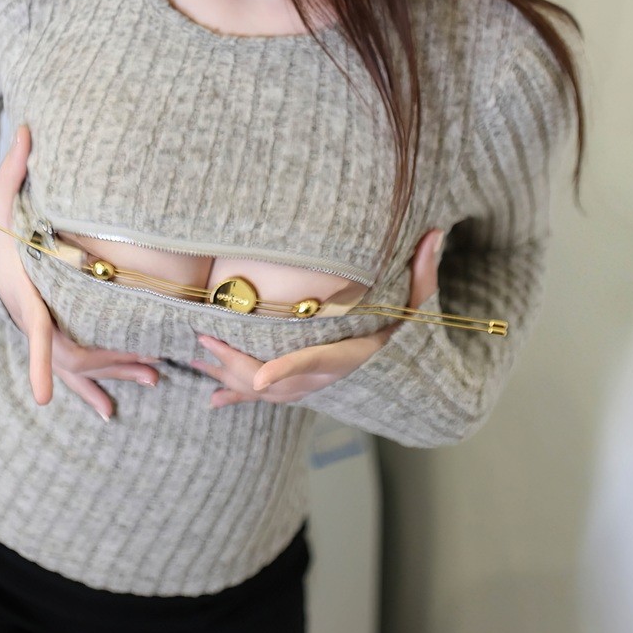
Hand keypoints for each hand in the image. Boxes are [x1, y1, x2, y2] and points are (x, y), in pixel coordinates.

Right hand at [0, 124, 159, 418]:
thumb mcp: (1, 192)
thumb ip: (14, 165)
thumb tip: (29, 127)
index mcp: (21, 294)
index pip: (31, 332)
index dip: (37, 362)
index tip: (43, 398)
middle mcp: (30, 320)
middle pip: (68, 357)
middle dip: (108, 367)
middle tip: (151, 370)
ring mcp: (39, 334)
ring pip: (75, 369)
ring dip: (112, 377)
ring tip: (153, 381)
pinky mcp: (49, 339)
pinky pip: (71, 373)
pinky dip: (90, 393)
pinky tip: (113, 411)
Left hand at [191, 227, 444, 409]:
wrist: (405, 380)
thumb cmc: (405, 334)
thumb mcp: (420, 306)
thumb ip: (424, 273)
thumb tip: (435, 232)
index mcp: (348, 357)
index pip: (315, 363)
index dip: (286, 372)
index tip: (258, 379)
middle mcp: (326, 379)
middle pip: (275, 380)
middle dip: (236, 363)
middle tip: (204, 339)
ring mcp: (311, 389)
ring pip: (264, 391)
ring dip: (229, 375)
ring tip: (197, 356)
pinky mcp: (303, 392)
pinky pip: (267, 399)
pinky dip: (239, 399)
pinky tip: (212, 400)